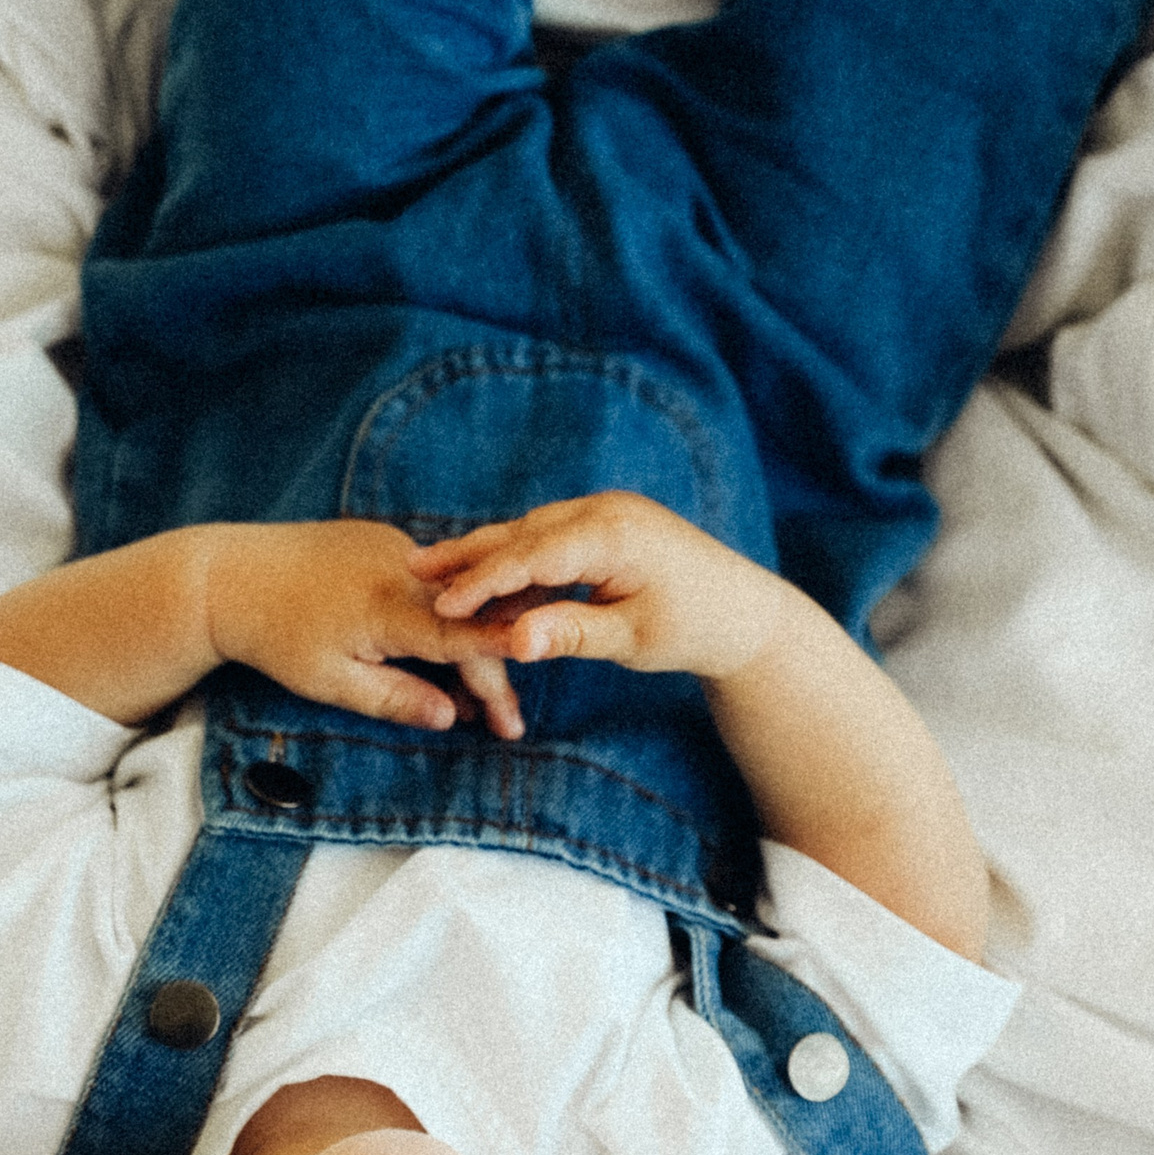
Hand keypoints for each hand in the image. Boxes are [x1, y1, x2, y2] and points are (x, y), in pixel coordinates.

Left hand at [203, 520, 526, 736]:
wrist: (229, 575)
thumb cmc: (274, 635)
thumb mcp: (330, 681)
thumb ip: (394, 698)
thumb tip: (450, 718)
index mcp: (389, 606)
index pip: (462, 642)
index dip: (496, 676)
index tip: (518, 713)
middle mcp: (402, 567)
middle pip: (467, 624)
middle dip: (490, 675)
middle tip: (506, 726)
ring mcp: (396, 546)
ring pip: (452, 602)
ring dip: (468, 646)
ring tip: (476, 699)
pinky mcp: (385, 538)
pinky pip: (431, 583)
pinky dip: (443, 616)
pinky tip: (444, 653)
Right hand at [410, 492, 792, 679]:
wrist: (742, 612)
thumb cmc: (692, 629)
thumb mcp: (629, 638)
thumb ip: (569, 634)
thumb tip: (513, 644)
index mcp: (614, 535)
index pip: (531, 555)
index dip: (481, 580)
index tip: (440, 603)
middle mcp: (607, 510)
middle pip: (522, 532)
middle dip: (468, 553)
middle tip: (411, 567)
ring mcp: (607, 510)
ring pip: (531, 530)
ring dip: (486, 552)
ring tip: (433, 569)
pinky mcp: (606, 521)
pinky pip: (549, 534)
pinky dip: (517, 556)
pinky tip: (486, 576)